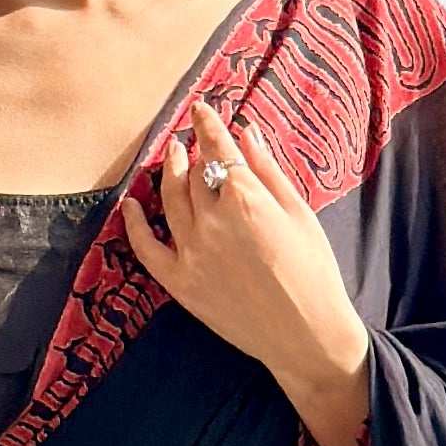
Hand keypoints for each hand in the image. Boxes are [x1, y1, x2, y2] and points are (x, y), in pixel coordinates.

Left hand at [120, 102, 369, 445]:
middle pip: (194, 173)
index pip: (218, 149)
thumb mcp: (299, 214)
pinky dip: (135, 223)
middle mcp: (212, 220)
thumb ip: (268, 171)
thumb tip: (247, 133)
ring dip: (168, 174)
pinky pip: (146, 248)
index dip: (208, 126)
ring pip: (170, 200)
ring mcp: (191, 251)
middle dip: (191, 151)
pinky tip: (131, 204)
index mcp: (245, 197)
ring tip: (171, 158)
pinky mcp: (180, 282)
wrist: (306, 335)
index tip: (201, 109)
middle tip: (188, 140)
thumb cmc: (314, 273)